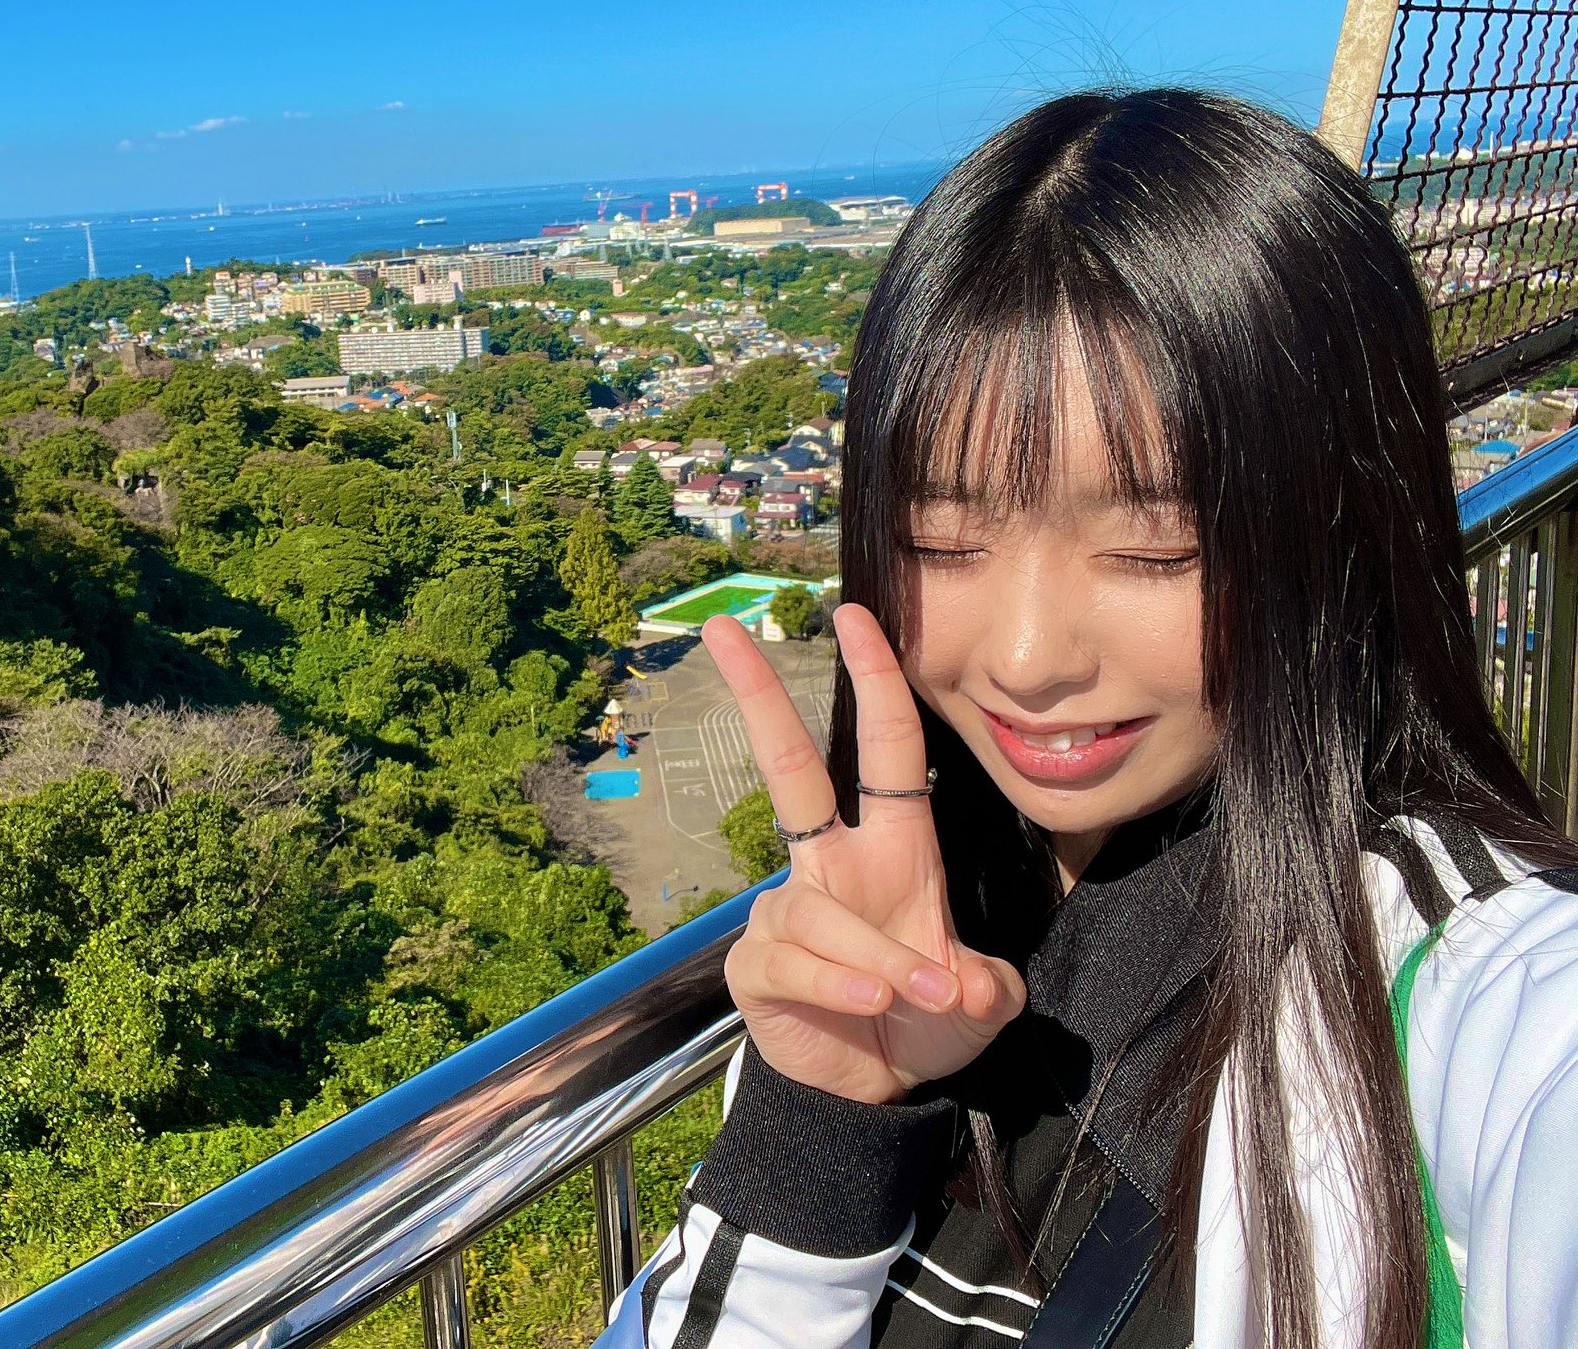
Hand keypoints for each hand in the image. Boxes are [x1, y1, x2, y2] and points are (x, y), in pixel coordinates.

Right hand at [705, 602, 1025, 1104]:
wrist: (872, 1093)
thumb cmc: (921, 1023)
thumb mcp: (979, 1004)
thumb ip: (985, 988)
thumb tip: (967, 982)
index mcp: (892, 850)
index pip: (881, 748)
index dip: (873, 681)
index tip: (854, 616)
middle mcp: (832, 865)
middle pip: (789, 765)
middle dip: (756, 693)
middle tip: (724, 627)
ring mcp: (788, 910)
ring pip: (822, 911)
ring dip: (879, 954)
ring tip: (916, 994)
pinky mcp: (756, 962)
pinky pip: (796, 960)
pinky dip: (841, 982)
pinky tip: (869, 1002)